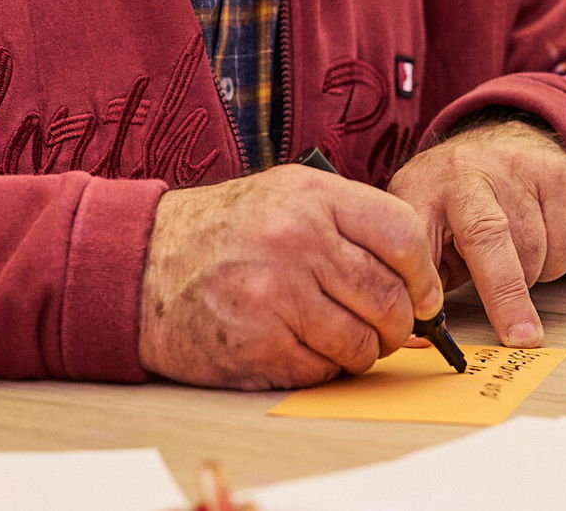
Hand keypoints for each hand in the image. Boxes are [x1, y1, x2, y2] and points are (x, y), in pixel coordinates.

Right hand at [137, 165, 442, 389]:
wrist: (141, 265)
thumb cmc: (227, 232)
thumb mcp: (289, 195)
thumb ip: (354, 225)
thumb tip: (422, 282)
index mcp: (313, 197)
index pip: (403, 236)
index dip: (424, 275)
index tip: (423, 294)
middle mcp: (297, 241)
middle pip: (389, 298)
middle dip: (401, 324)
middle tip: (390, 328)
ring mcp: (276, 295)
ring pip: (362, 343)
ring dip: (365, 352)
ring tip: (345, 339)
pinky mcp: (257, 344)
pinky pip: (322, 371)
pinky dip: (324, 368)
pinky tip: (303, 346)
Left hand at [388, 120, 565, 347]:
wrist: (502, 143)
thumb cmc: (456, 205)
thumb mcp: (424, 231)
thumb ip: (422, 279)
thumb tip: (423, 335)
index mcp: (422, 188)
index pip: (420, 237)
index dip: (426, 281)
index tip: (435, 320)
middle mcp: (467, 170)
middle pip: (487, 235)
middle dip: (503, 294)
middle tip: (519, 338)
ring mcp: (517, 167)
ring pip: (533, 250)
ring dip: (527, 275)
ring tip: (511, 255)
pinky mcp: (561, 175)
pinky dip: (556, 260)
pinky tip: (539, 238)